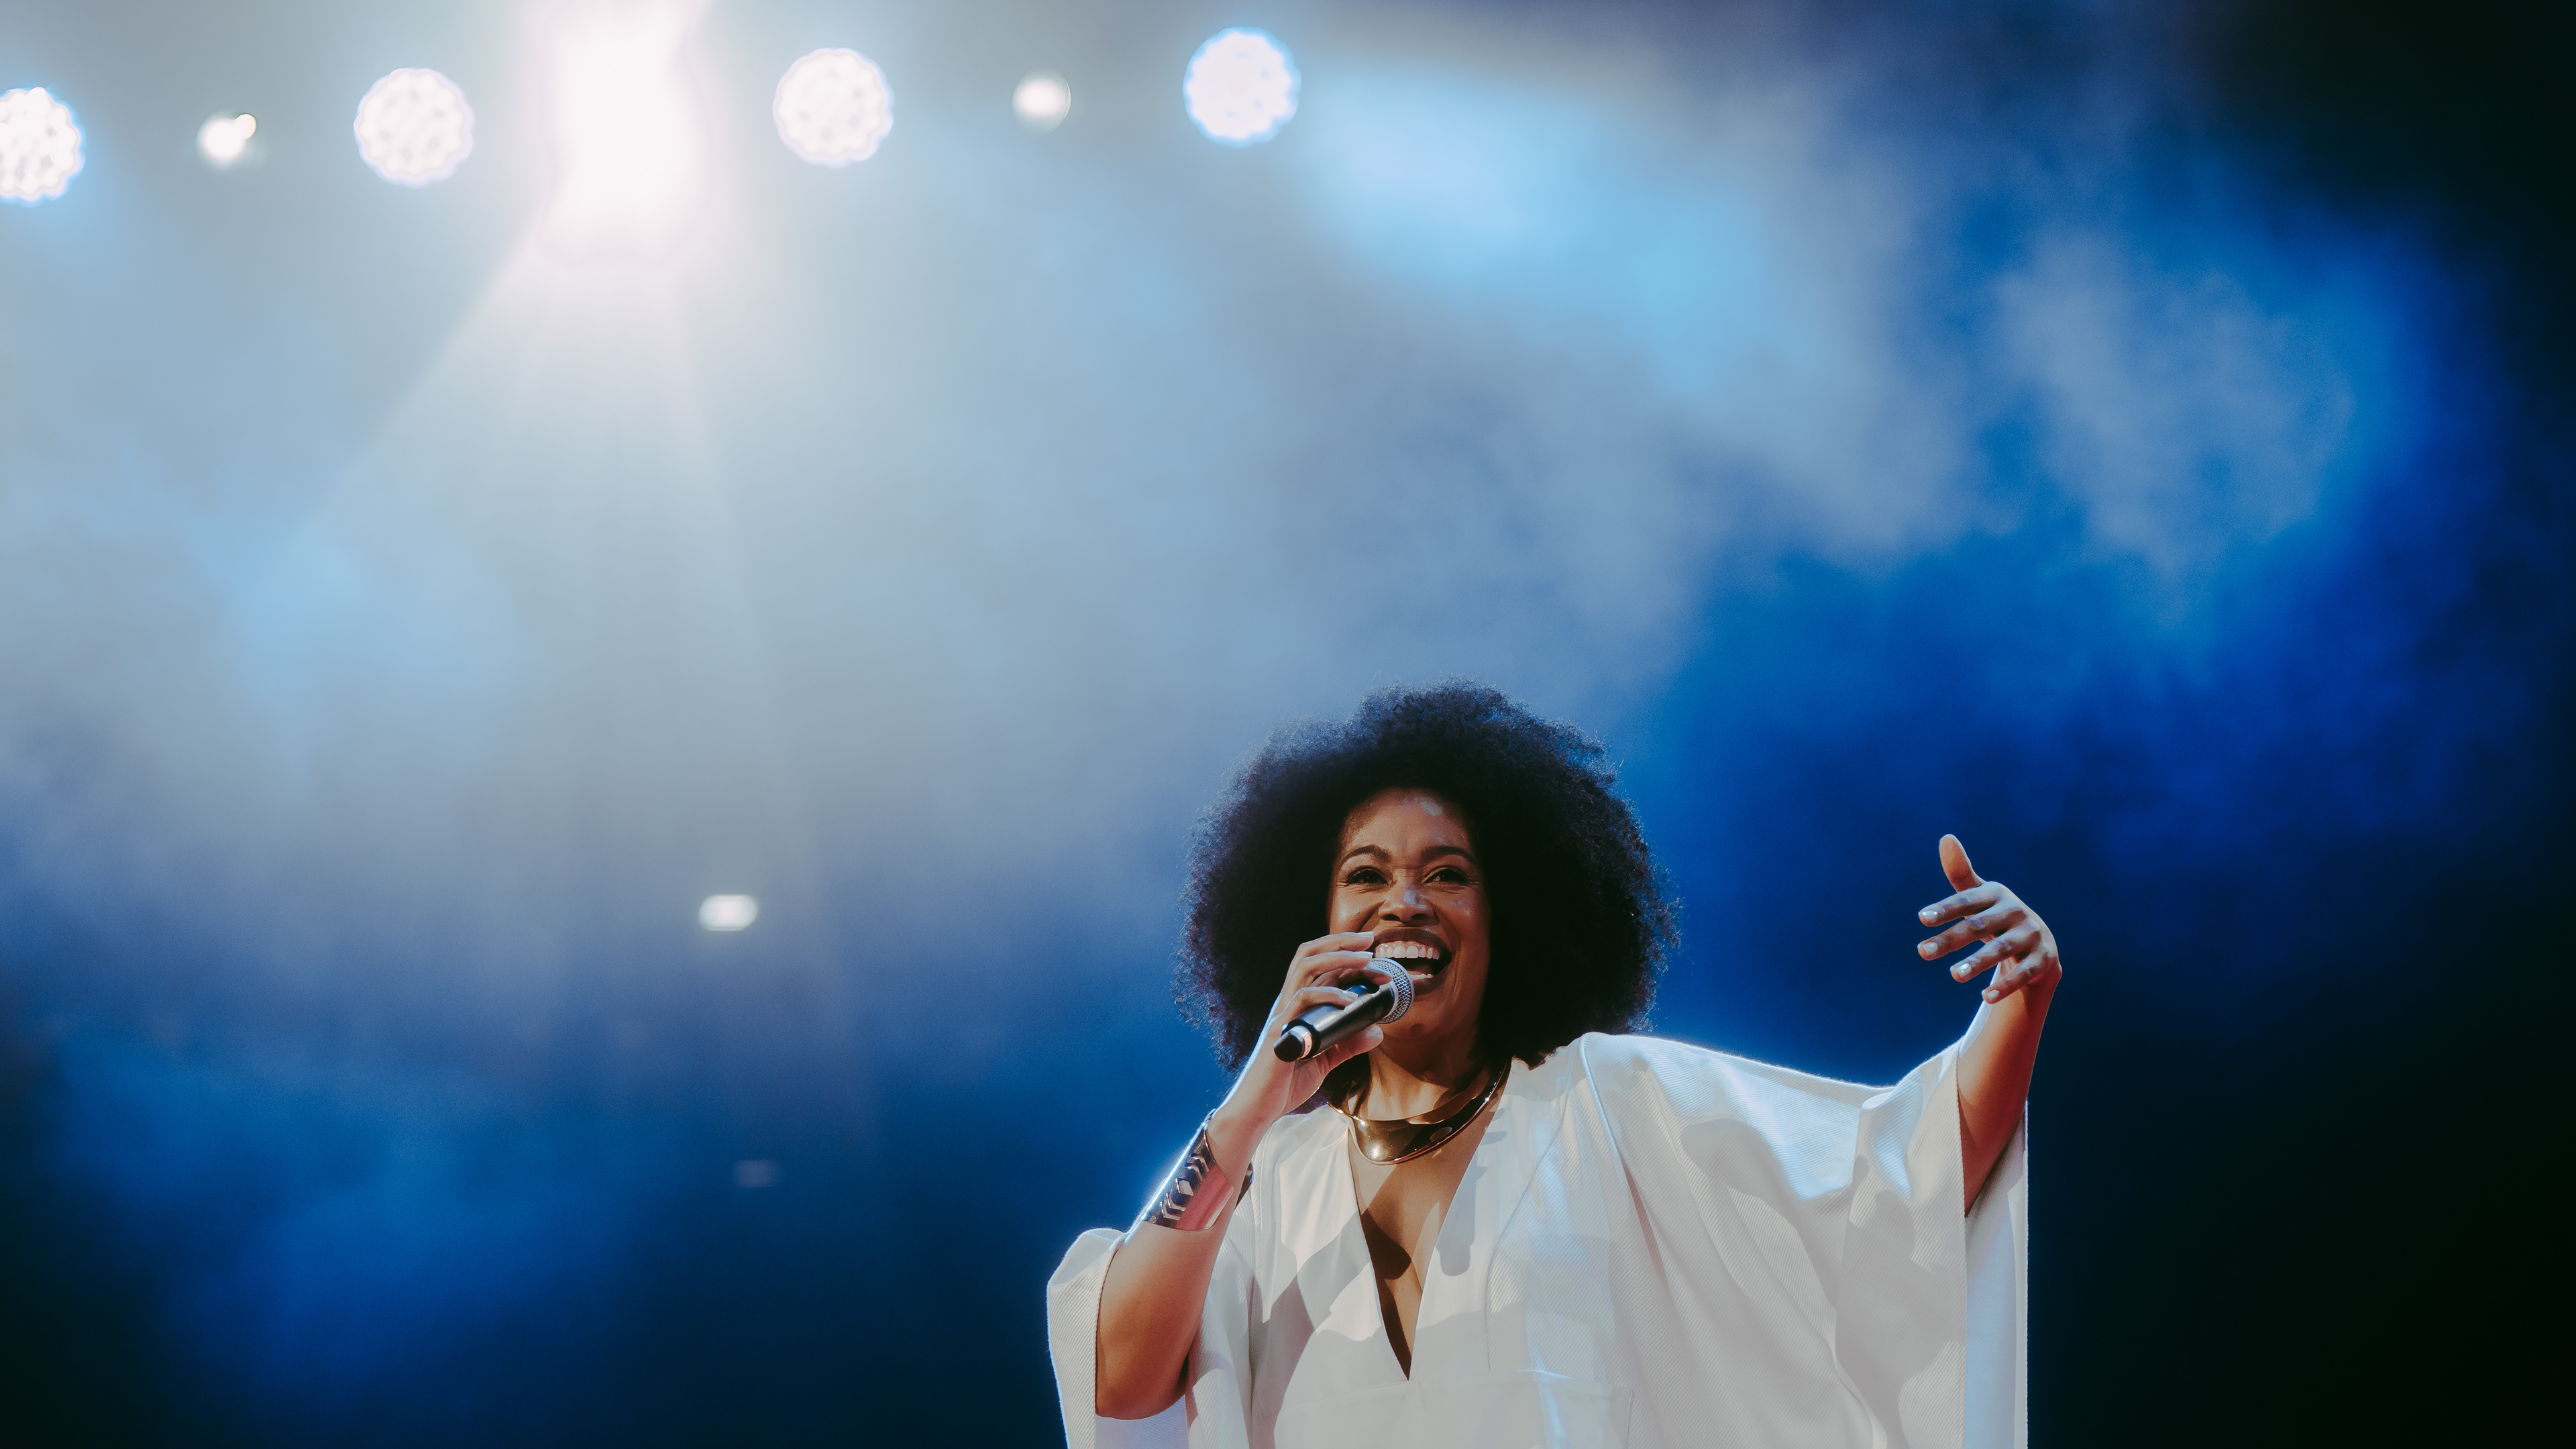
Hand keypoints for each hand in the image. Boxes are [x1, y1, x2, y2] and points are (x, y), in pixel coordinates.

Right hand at [1213, 933, 1394, 1133]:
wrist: (1257, 1110)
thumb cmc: (1284, 1085)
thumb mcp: (1324, 1061)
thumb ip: (1348, 1044)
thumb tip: (1377, 1031)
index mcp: (1296, 1007)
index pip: (1318, 967)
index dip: (1345, 954)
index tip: (1374, 954)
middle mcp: (1287, 1002)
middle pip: (1309, 954)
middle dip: (1341, 941)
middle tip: (1370, 939)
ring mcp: (1282, 1013)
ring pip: (1306, 966)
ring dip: (1339, 958)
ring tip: (1366, 960)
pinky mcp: (1280, 1030)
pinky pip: (1303, 1000)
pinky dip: (1330, 995)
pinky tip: (1352, 1000)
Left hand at [1916, 834, 2060, 1004]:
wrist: (2039, 942)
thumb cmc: (1997, 916)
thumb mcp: (1980, 896)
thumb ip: (1960, 874)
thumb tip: (1946, 837)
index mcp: (1996, 894)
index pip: (1967, 900)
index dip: (1946, 908)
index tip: (1922, 918)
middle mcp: (2016, 911)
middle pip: (1979, 926)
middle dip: (1951, 939)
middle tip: (1922, 952)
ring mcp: (2031, 935)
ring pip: (2002, 950)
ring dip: (1977, 962)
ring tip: (1954, 975)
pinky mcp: (2043, 959)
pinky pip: (2023, 973)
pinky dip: (2005, 986)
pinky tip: (1985, 997)